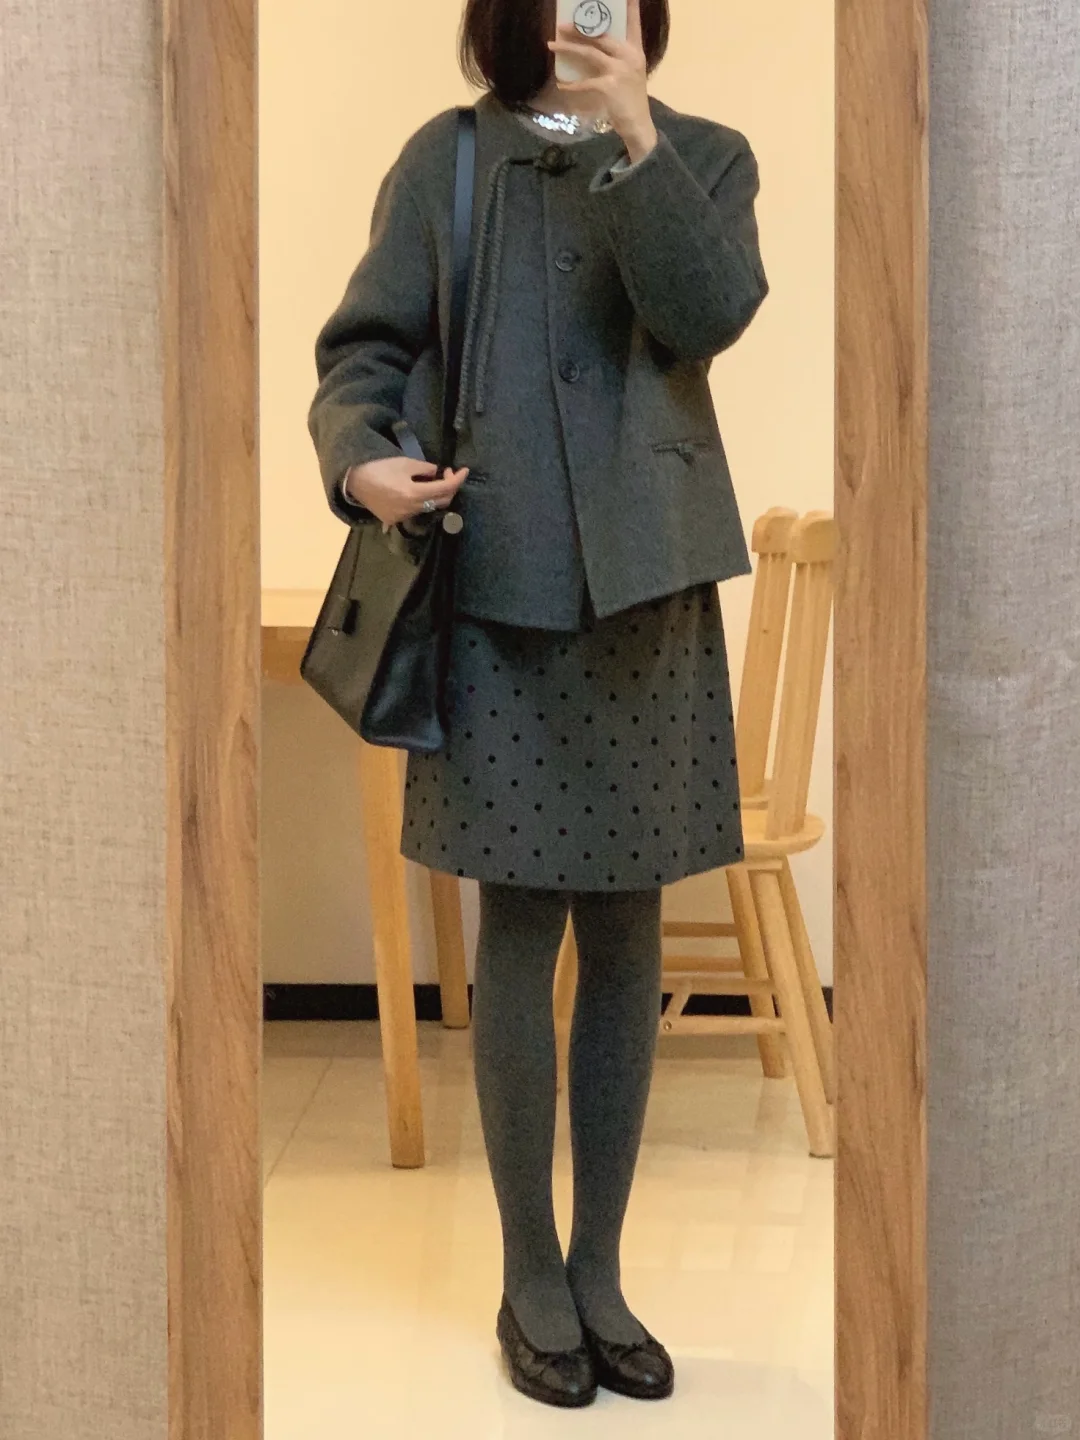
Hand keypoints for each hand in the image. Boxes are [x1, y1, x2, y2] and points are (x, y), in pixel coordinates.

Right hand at [344, 456, 468, 528]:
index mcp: (414, 494)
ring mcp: (402, 517)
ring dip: (434, 495)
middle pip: (441, 502)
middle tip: (446, 473)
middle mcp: (411, 509)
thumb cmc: (378, 467)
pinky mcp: (394, 520)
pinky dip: (421, 501)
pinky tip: (417, 491)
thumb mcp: (405, 463)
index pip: (445, 489)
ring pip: (428, 508)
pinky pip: (414, 512)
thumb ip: (425, 469)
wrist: (353, 480)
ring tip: (430, 480)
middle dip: (449, 488)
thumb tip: (437, 473)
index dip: (458, 479)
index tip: (464, 470)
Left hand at [548, 0, 657, 163]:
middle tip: (562, 25)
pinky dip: (572, 85)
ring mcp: (619, 71)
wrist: (638, 124)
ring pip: (590, 53)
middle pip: (601, 36)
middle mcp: (629, 56)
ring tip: (552, 45)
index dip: (629, 7)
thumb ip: (618, 57)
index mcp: (636, 50)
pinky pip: (584, 83)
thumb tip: (595, 45)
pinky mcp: (608, 87)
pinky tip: (562, 84)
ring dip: (568, 49)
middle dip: (580, 29)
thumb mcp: (631, 73)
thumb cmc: (631, 99)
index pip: (632, 22)